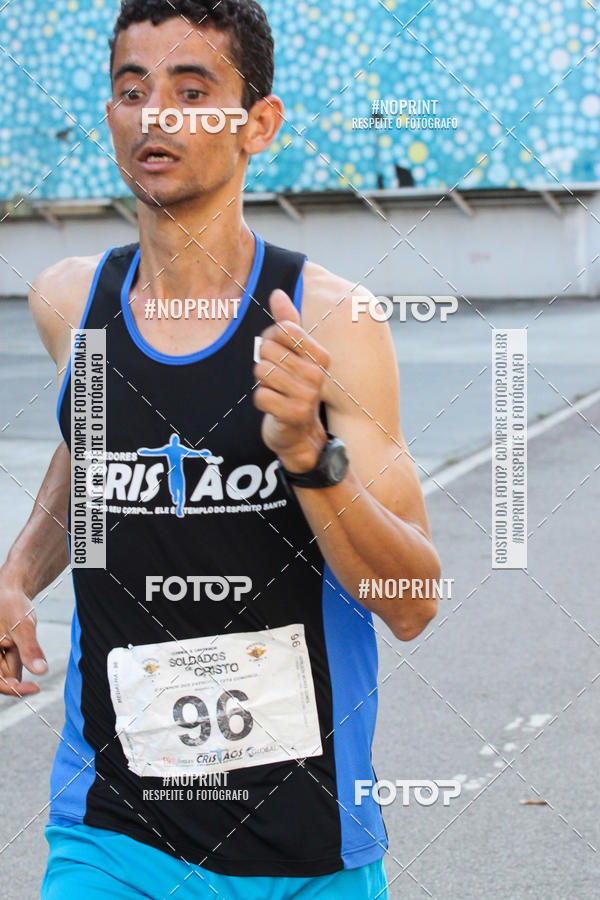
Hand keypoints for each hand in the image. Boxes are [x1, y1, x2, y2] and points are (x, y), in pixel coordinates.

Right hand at [0, 564, 46, 695]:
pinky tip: (21, 637)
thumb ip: (29, 649)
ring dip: (21, 659)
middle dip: (19, 664)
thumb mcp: (23, 626)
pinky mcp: (2, 652)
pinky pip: (14, 662)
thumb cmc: (12, 604)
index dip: (15, 689)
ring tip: (19, 633)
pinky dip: (22, 655)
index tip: (36, 688)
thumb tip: (41, 671)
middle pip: (6, 677)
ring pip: (11, 670)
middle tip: (27, 645)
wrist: (11, 590)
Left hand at [253, 289, 329, 472]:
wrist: (301, 435)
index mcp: (320, 356)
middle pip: (267, 350)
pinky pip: (260, 396)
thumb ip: (287, 324)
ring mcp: (307, 396)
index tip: (275, 353)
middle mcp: (317, 375)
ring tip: (275, 392)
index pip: (283, 329)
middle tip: (275, 378)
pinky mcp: (293, 415)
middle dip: (263, 363)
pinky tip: (273, 407)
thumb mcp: (294, 356)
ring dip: (262, 383)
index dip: (270, 339)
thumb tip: (277, 293)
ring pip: (262, 372)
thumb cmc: (294, 390)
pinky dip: (261, 401)